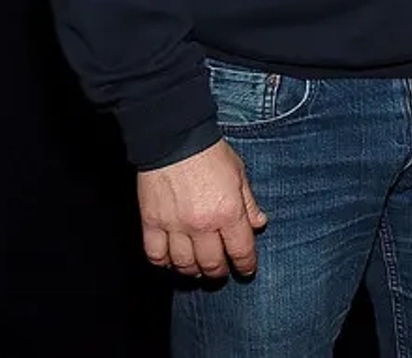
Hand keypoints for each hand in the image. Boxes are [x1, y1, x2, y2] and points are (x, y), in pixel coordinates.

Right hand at [136, 140, 266, 279]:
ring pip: (184, 265)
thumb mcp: (239, 174)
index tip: (246, 270)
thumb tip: (259, 224)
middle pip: (212, 264)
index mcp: (228, 212)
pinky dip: (164, 263)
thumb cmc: (210, 153)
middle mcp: (202, 225)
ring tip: (197, 269)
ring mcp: (175, 226)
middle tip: (221, 272)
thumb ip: (249, 204)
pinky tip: (171, 260)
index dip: (246, 265)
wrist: (174, 138)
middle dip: (219, 272)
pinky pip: (156, 255)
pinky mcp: (151, 223)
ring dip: (193, 271)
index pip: (241, 251)